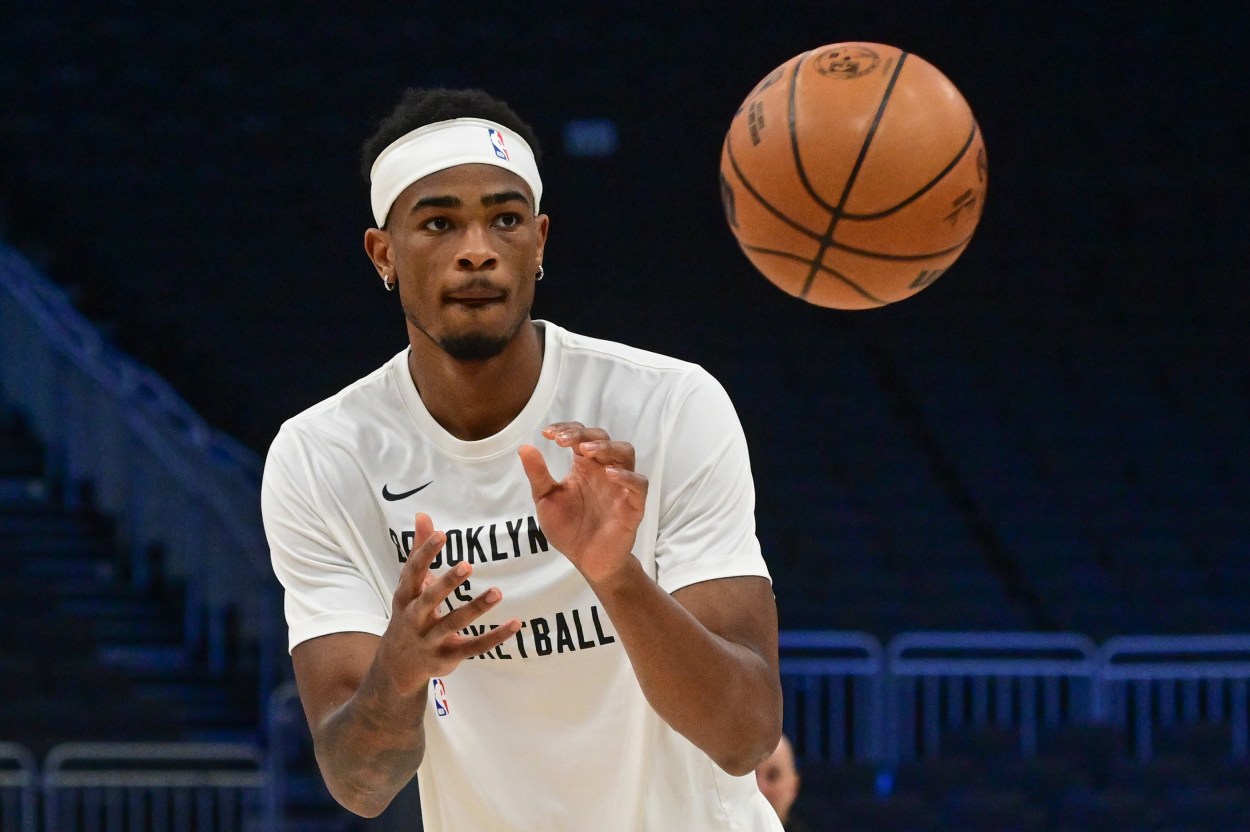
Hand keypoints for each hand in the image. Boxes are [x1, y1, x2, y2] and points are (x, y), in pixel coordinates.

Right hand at [377, 513, 520, 694]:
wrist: (397, 665)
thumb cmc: (408, 613)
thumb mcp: (409, 585)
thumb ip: (419, 550)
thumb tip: (423, 515)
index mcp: (406, 597)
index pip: (413, 573)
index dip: (426, 554)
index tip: (442, 534)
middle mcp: (415, 618)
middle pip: (430, 599)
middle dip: (447, 583)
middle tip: (468, 565)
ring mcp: (431, 640)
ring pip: (454, 624)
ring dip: (476, 608)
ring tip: (498, 591)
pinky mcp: (449, 656)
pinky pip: (474, 646)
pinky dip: (495, 637)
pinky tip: (515, 623)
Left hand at [518, 422, 647, 586]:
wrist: (586, 561)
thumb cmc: (568, 528)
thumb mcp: (546, 499)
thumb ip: (538, 475)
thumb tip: (524, 446)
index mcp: (584, 466)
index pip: (581, 436)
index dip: (567, 429)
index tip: (548, 434)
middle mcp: (604, 470)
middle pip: (604, 438)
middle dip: (584, 435)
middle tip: (563, 441)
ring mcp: (620, 486)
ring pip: (625, 453)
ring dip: (607, 447)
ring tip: (586, 451)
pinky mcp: (633, 505)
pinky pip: (639, 484)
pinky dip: (627, 477)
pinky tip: (609, 475)